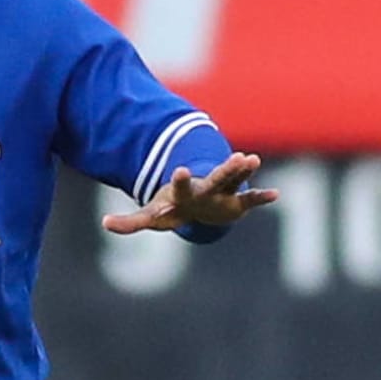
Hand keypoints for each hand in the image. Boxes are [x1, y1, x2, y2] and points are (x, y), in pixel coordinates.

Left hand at [101, 152, 278, 233]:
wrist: (193, 203)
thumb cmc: (171, 208)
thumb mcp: (151, 216)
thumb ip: (130, 222)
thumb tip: (105, 223)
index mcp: (182, 194)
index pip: (180, 186)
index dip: (180, 180)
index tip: (180, 169)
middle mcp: (204, 190)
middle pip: (215, 179)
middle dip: (226, 169)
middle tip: (239, 156)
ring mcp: (221, 194)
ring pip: (233, 181)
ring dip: (242, 172)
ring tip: (252, 159)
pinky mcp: (235, 203)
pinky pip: (249, 200)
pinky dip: (261, 197)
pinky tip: (275, 195)